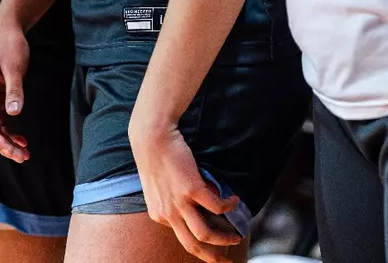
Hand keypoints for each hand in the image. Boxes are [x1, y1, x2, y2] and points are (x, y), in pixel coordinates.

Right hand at [0, 20, 32, 162]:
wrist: (7, 32)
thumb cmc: (9, 46)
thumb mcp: (15, 66)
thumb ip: (14, 89)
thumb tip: (14, 112)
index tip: (10, 149)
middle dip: (3, 145)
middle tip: (22, 157)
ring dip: (6, 142)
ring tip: (24, 154)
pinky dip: (8, 132)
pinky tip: (21, 140)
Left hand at [127, 114, 241, 262]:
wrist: (152, 137)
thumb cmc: (157, 157)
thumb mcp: (159, 187)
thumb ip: (172, 200)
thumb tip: (197, 204)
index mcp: (159, 214)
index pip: (182, 237)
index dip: (200, 242)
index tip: (213, 242)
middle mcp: (167, 213)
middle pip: (192, 245)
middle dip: (211, 257)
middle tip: (225, 262)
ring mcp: (179, 202)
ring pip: (205, 234)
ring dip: (223, 239)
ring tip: (236, 236)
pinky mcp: (191, 189)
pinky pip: (216, 206)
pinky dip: (228, 206)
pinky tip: (234, 200)